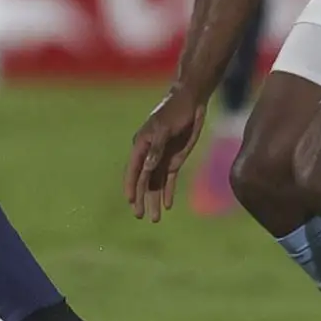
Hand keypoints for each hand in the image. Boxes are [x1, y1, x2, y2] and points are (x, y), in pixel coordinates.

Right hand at [124, 89, 206, 222]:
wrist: (190, 101)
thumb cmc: (174, 111)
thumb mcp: (165, 128)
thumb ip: (156, 149)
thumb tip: (146, 168)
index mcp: (141, 145)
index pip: (133, 170)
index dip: (131, 186)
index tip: (130, 201)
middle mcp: (149, 154)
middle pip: (143, 181)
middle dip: (141, 199)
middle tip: (140, 216)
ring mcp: (161, 158)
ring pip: (155, 183)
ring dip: (154, 200)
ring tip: (155, 219)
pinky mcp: (174, 159)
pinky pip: (168, 180)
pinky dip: (167, 192)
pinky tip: (168, 205)